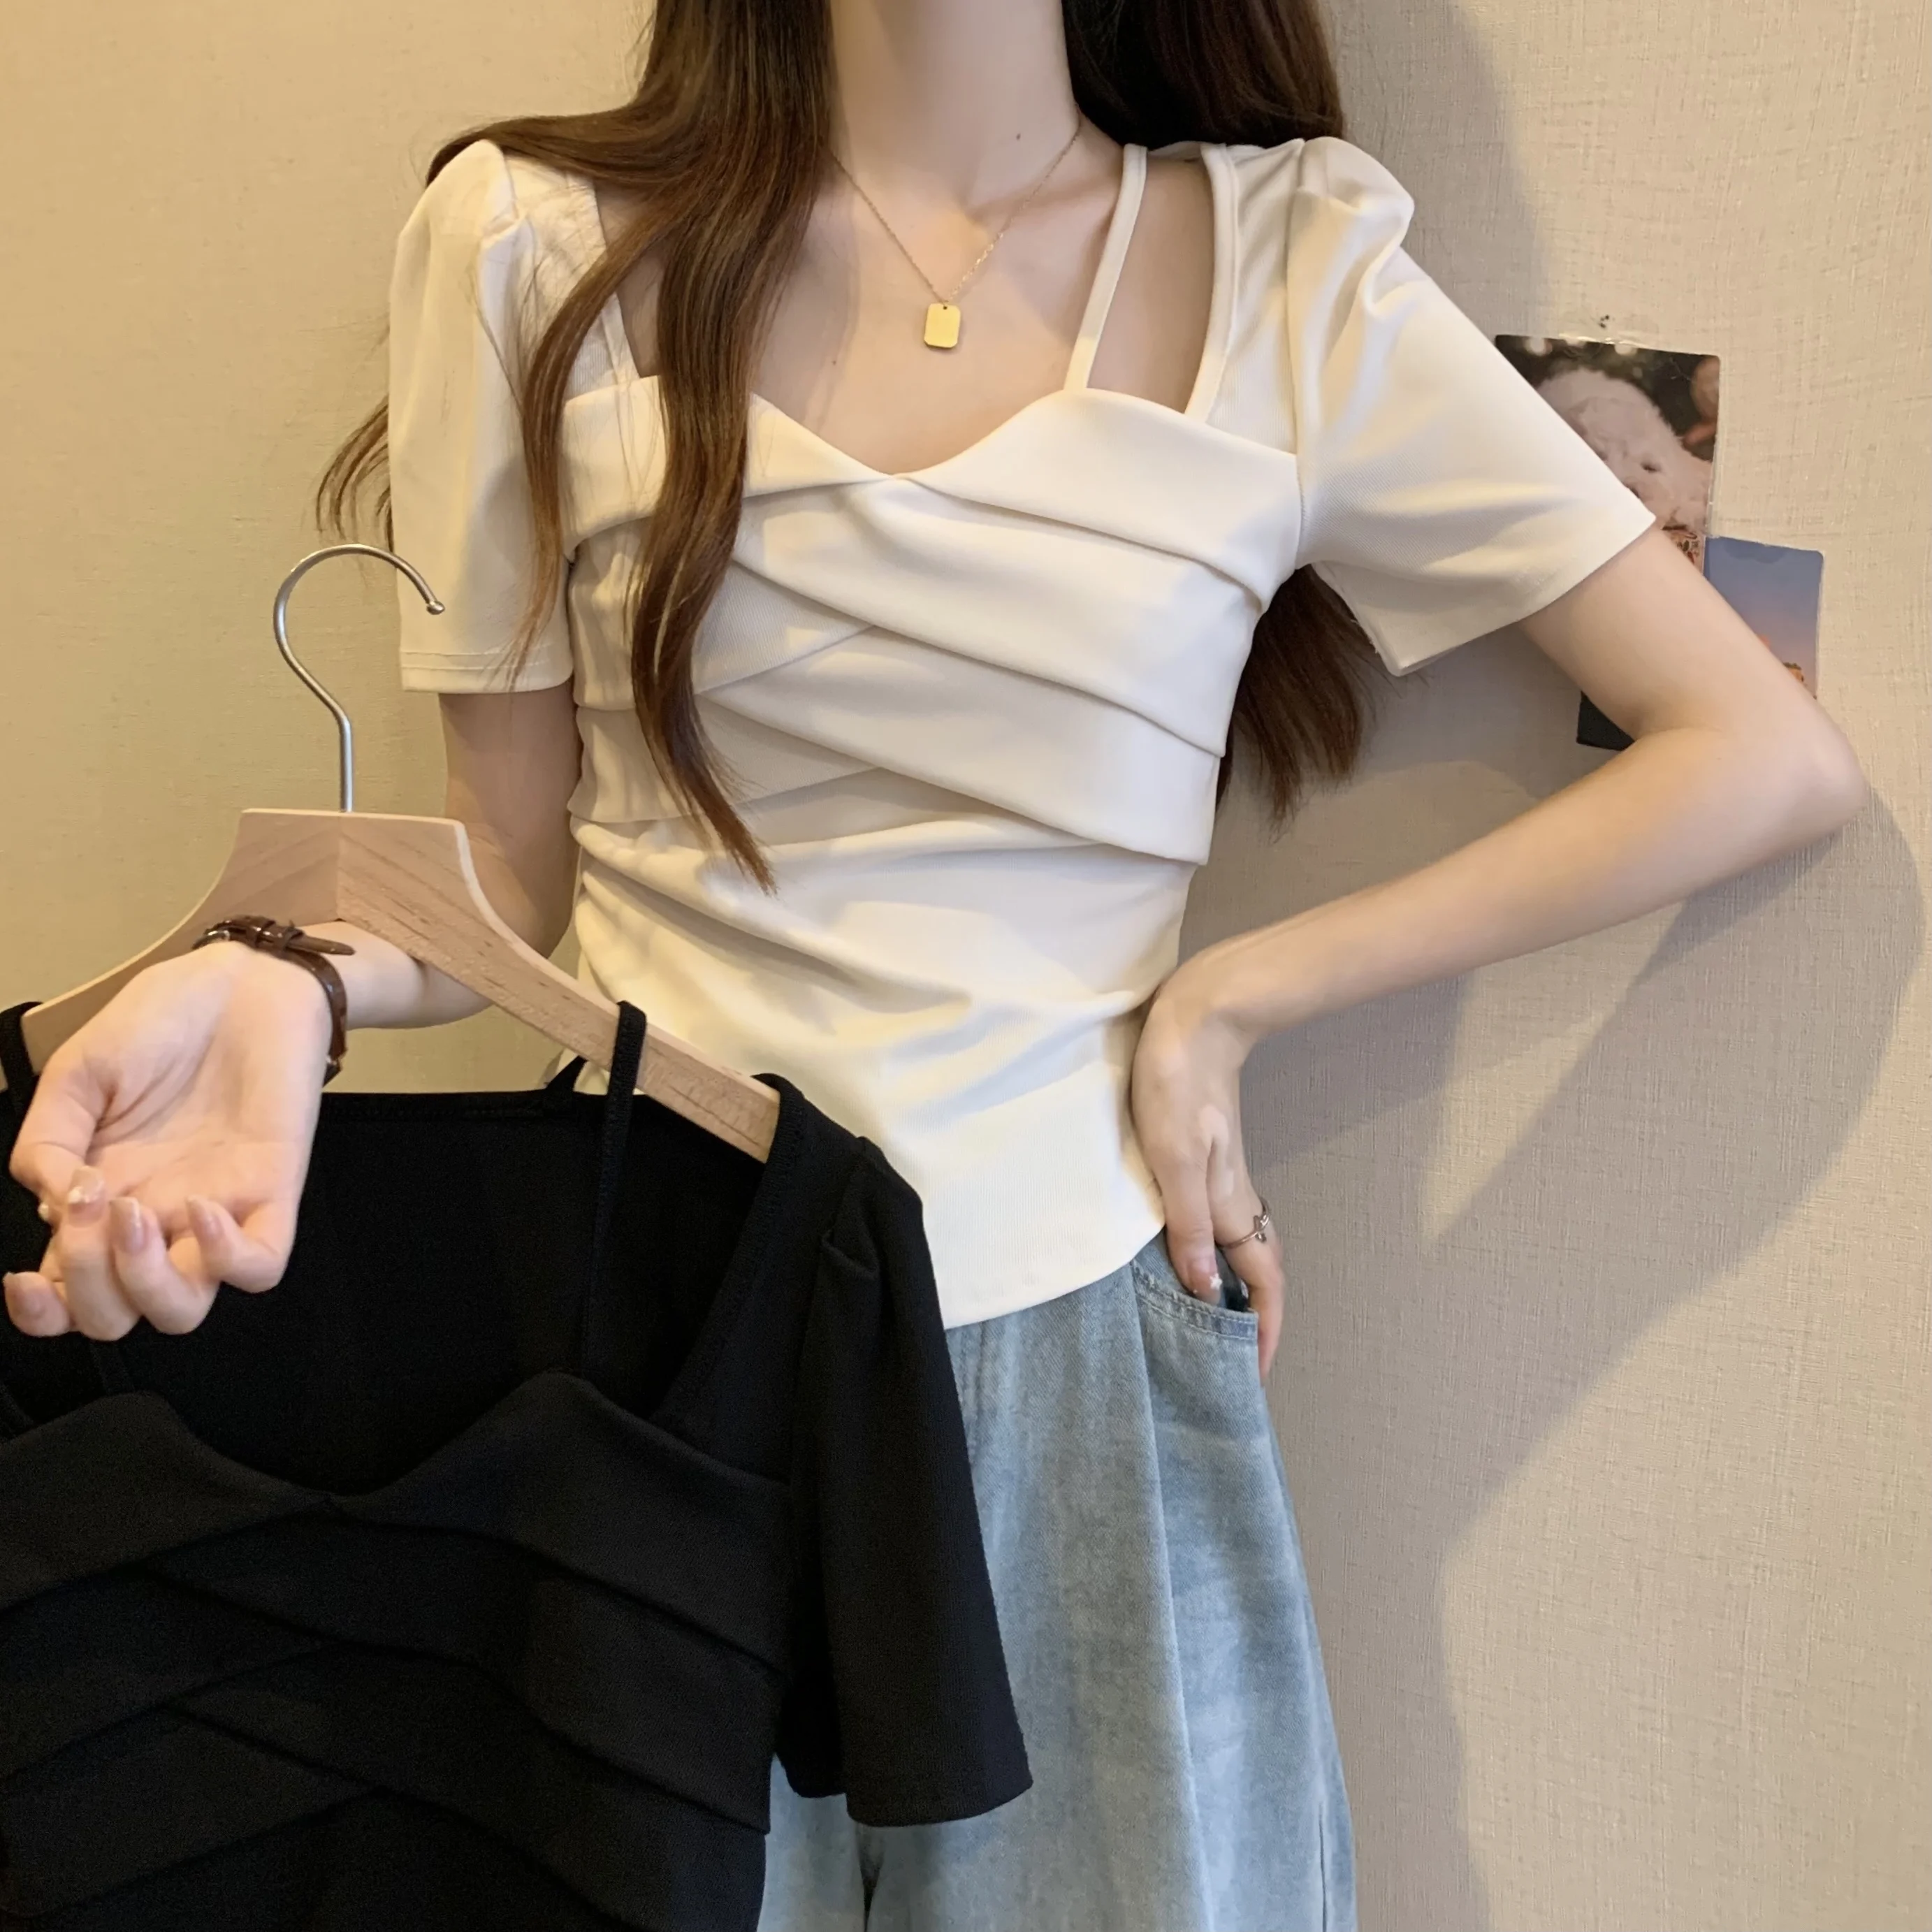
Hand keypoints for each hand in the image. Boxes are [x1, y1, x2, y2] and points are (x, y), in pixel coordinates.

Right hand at [4, 944, 335, 1339]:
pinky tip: (202, 1206)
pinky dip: (229, 1257)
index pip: (68, 1291)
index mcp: (100, 1200)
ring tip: (135, 1209)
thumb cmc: (161, 1021)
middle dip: (88, 1285)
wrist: (240, 982)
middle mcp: (155, 1219)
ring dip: (147, 1281)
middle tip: (88, 1207)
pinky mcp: (273, 1192)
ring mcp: (215, 1211)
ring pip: (184, 1309)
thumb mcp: (78, 1073)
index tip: (21, 1279)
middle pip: (117, 1315)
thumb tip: (45, 1203)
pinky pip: (261, 1266)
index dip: (42, 1311)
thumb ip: (45, 1140)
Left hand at [1129, 957, 1283, 1377]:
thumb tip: (1209, 1291)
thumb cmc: (1179, 1084)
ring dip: (1235, 1288)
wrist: (1196, 1019)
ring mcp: (1219, 1177)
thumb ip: (1189, 1225)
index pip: (1263, 1282)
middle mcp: (1232, 1197)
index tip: (1257, 1377)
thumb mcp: (1174, 1159)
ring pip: (1238, 1246)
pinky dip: (1212, 1252)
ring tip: (1212, 1325)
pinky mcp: (1202, 1157)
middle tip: (1233, 1365)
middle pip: (1257, 1271)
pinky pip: (1216, 1222)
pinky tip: (1187, 1257)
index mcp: (1230, 1205)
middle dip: (1254, 1320)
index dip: (1265, 1330)